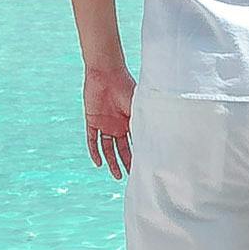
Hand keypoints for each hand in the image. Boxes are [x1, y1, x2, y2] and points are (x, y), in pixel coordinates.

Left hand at [84, 55, 136, 178]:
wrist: (106, 72)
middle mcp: (118, 124)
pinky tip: (98, 163)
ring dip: (111, 161)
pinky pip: (92, 140)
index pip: (135, 142)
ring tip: (116, 175)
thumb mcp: (136, 107)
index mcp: (130, 120)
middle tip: (131, 177)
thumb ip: (142, 122)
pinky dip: (94, 151)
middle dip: (126, 162)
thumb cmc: (125, 86)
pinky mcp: (92, 121)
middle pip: (122, 148)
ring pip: (107, 148)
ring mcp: (105, 124)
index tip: (144, 167)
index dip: (138, 154)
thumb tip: (156, 140)